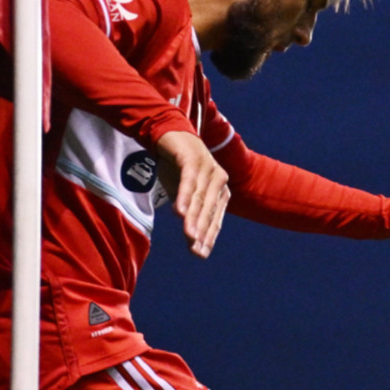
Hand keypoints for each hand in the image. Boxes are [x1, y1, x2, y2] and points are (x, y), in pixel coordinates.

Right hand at [156, 131, 228, 257]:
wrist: (169, 135)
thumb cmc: (178, 167)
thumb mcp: (184, 194)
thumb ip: (189, 214)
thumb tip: (192, 241)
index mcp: (220, 190)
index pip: (215, 218)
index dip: (208, 237)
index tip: (200, 255)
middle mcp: (219, 179)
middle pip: (208, 211)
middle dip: (202, 232)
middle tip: (195, 251)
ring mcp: (207, 167)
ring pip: (199, 198)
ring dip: (193, 219)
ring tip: (189, 237)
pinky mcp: (192, 158)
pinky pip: (188, 181)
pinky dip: (184, 197)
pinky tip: (178, 212)